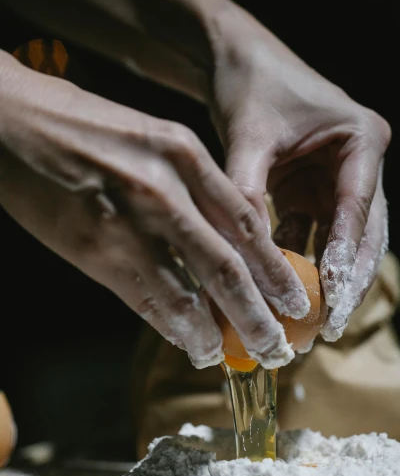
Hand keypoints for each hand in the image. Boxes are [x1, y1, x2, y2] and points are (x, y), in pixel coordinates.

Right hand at [0, 54, 309, 367]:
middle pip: (231, 264)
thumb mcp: (147, 139)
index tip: (294, 299)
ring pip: (193, 289)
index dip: (276, 269)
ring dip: (219, 331)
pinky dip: (174, 327)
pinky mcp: (95, 247)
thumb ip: (186, 185)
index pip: (248, 222)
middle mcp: (167, 186)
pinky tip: (191, 345)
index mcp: (185, 153)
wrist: (6, 118)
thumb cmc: (77, 127)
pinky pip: (147, 298)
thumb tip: (215, 242)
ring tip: (237, 356)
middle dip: (260, 313)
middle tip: (279, 346)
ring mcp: (131, 219)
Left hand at [210, 13, 390, 340]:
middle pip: (364, 234)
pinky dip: (300, 262)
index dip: (347, 258)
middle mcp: (361, 163)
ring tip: (310, 324)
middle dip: (348, 282)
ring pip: (343, 243)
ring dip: (326, 280)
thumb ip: (246, 191)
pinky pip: (315, 237)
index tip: (334, 300)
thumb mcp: (248, 137)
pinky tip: (283, 292)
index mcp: (362, 139)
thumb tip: (236, 255)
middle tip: (330, 328)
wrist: (233, 59)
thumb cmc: (248, 84)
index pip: (358, 209)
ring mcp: (341, 180)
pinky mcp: (316, 193)